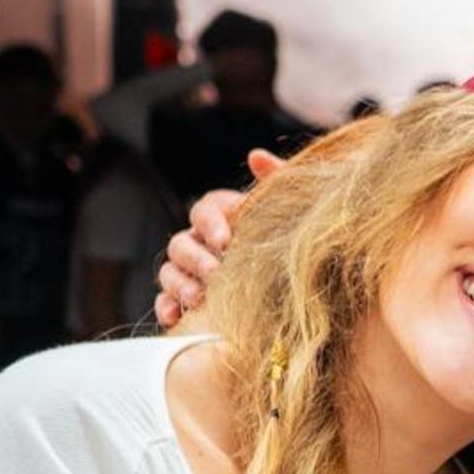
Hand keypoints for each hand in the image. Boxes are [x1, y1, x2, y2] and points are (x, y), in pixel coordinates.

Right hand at [153, 151, 280, 324]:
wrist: (306, 293)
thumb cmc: (296, 243)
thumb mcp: (293, 212)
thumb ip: (278, 181)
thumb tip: (255, 156)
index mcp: (225, 219)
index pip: (204, 209)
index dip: (210, 222)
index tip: (226, 240)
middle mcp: (202, 243)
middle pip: (181, 243)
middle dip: (196, 258)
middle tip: (216, 275)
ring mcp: (191, 274)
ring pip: (170, 271)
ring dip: (179, 283)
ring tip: (198, 299)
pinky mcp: (187, 302)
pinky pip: (166, 302)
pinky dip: (166, 307)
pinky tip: (173, 318)